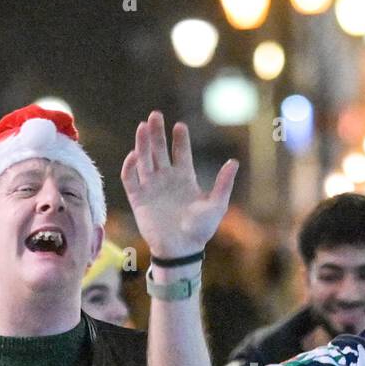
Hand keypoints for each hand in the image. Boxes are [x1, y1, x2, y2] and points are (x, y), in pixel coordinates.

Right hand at [119, 111, 238, 260]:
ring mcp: (151, 188)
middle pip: (159, 150)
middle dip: (157, 133)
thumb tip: (233, 162)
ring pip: (144, 159)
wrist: (181, 250)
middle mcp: (166, 180)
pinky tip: (134, 154)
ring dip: (143, 143)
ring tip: (143, 126)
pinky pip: (130, 179)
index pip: (180, 153)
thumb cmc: (200, 230)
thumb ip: (223, 183)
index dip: (179, 139)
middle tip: (155, 115)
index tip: (180, 125)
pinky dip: (130, 166)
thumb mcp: (217, 205)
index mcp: (184, 179)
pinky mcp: (138, 199)